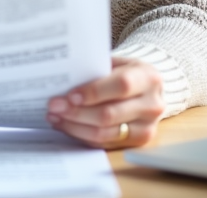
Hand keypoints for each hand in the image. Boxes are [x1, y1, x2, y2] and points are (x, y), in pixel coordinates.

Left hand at [46, 57, 164, 148]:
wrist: (148, 89)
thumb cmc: (126, 72)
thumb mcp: (117, 63)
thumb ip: (96, 70)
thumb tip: (62, 78)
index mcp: (148, 78)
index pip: (121, 86)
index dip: (94, 92)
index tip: (70, 95)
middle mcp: (152, 104)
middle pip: (109, 114)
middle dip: (76, 112)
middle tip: (53, 106)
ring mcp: (147, 127)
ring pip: (105, 133)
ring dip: (75, 127)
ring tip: (55, 117)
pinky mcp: (138, 142)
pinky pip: (104, 143)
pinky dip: (82, 136)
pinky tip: (67, 126)